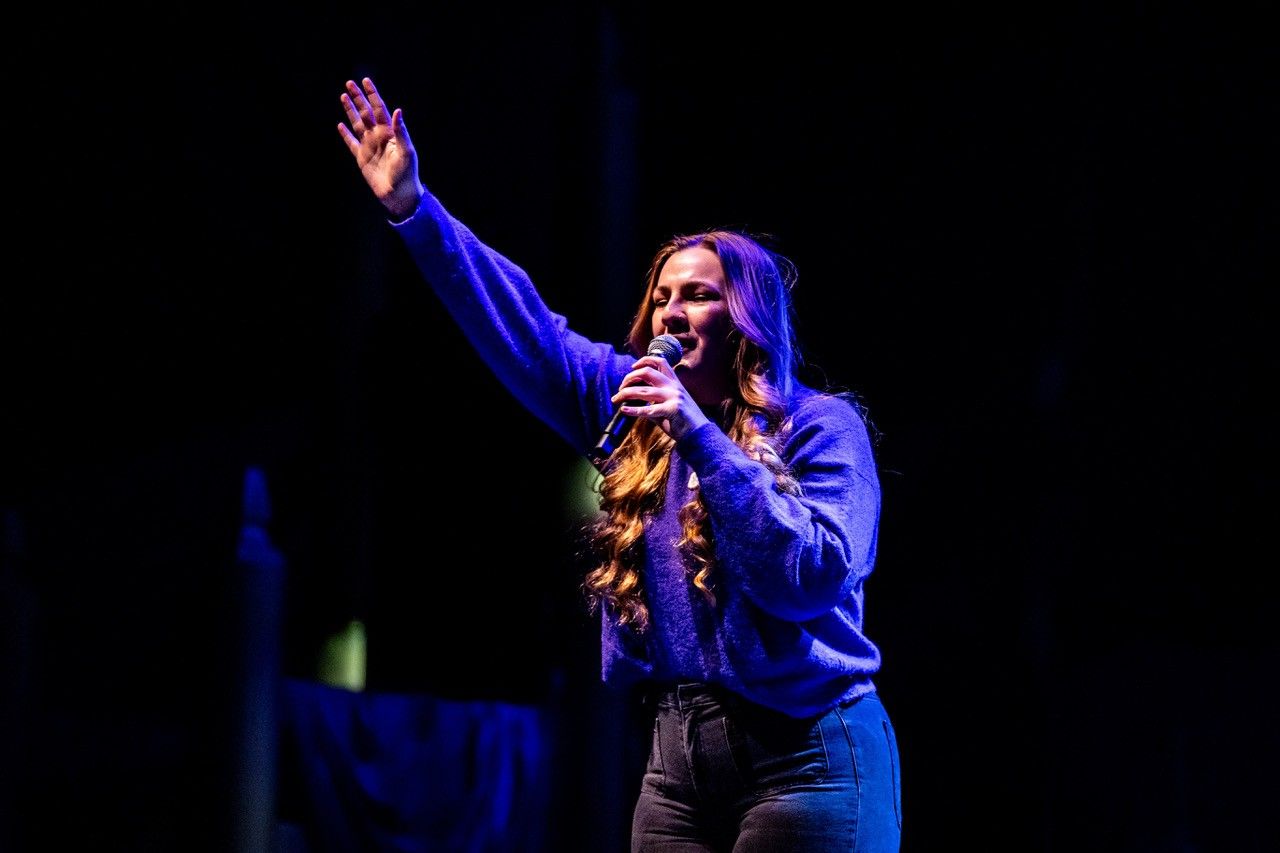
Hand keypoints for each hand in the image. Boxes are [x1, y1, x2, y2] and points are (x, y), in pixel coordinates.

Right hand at [337, 77, 425, 220]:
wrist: (398, 194)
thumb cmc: (407, 173)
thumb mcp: (406, 151)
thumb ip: (400, 131)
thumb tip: (397, 110)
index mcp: (389, 133)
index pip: (379, 109)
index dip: (372, 95)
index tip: (365, 81)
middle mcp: (378, 136)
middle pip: (366, 112)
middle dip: (358, 98)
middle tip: (350, 82)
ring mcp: (369, 146)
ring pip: (357, 123)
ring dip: (350, 110)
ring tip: (343, 96)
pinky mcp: (361, 158)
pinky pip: (351, 143)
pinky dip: (345, 134)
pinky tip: (340, 125)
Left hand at [611, 355, 710, 442]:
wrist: (699, 434)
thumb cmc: (683, 421)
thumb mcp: (669, 405)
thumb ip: (654, 401)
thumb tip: (633, 402)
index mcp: (674, 383)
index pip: (660, 362)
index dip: (644, 361)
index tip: (632, 368)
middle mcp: (673, 387)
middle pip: (647, 372)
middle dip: (629, 378)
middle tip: (620, 388)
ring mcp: (673, 397)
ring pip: (643, 391)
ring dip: (625, 394)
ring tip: (616, 399)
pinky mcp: (672, 410)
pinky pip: (648, 410)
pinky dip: (633, 410)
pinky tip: (624, 410)